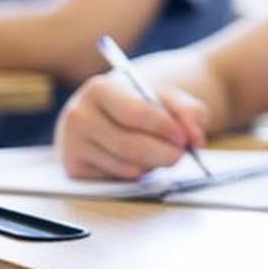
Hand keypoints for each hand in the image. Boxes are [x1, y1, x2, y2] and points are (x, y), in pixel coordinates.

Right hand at [55, 75, 209, 178]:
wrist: (112, 111)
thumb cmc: (144, 103)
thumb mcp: (169, 97)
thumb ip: (189, 112)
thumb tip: (195, 139)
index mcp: (100, 88)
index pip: (135, 113)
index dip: (164, 128)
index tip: (183, 137)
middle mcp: (79, 115)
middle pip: (130, 145)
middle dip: (164, 153)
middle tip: (181, 154)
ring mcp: (72, 143)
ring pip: (126, 166)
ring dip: (153, 165)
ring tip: (161, 152)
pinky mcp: (74, 168)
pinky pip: (117, 179)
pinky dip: (138, 174)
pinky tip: (139, 160)